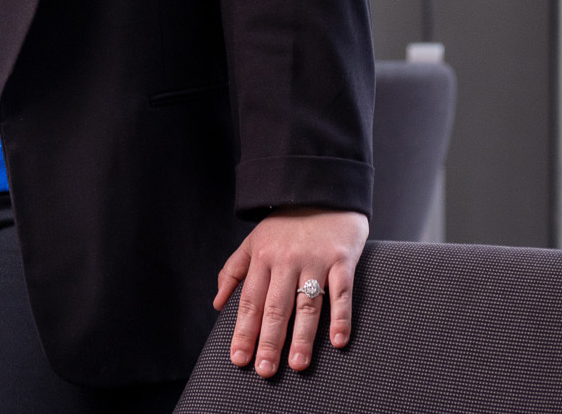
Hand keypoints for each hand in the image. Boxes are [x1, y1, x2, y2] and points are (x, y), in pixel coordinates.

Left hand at [213, 208, 368, 375]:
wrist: (322, 190)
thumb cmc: (286, 223)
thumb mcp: (253, 241)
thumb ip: (234, 271)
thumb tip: (218, 304)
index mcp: (262, 258)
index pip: (250, 301)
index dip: (243, 331)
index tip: (238, 358)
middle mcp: (286, 260)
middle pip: (276, 306)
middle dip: (269, 341)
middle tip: (264, 370)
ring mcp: (315, 260)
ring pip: (307, 304)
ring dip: (303, 336)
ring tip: (298, 364)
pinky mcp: (342, 260)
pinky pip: (341, 292)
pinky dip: (341, 317)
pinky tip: (337, 341)